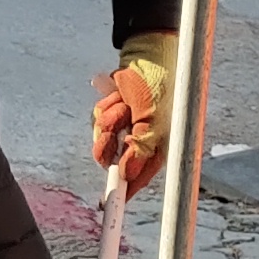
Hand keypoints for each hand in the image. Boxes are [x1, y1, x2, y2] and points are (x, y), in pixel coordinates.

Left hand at [90, 31, 177, 189]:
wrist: (148, 54)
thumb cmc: (160, 85)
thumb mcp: (153, 118)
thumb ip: (141, 147)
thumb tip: (127, 173)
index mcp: (157, 148)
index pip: (137, 177)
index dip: (124, 191)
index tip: (110, 204)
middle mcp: (140, 142)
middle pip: (112, 159)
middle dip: (111, 140)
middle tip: (120, 121)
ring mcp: (125, 128)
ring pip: (102, 137)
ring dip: (111, 117)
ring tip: (125, 101)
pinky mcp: (113, 113)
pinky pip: (98, 118)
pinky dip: (106, 105)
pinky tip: (119, 94)